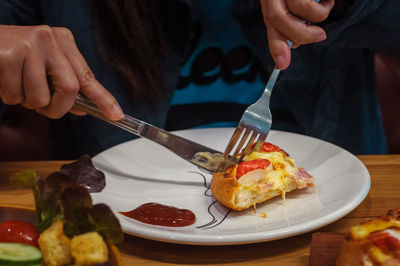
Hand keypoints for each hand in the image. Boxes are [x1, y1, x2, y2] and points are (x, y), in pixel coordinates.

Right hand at [0, 25, 123, 119]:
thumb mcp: (45, 64)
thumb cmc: (16, 56)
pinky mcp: (7, 56)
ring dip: (28, 102)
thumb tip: (82, 109)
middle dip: (57, 108)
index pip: (87, 76)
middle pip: (69, 89)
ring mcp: (29, 46)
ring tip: (18, 85)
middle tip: (44, 108)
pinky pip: (15, 96)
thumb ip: (65, 84)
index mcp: (63, 41)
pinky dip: (9, 97)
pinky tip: (4, 79)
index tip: (117, 115)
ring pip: (40, 98)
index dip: (103, 98)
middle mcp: (49, 39)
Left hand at [260, 0, 333, 69]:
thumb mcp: (296, 6)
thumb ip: (292, 23)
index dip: (276, 45)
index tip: (282, 64)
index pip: (270, 23)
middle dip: (300, 35)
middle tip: (320, 35)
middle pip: (277, 19)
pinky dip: (325, 5)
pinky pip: (310, 3)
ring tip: (327, 6)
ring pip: (298, 9)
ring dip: (318, 16)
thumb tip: (294, 45)